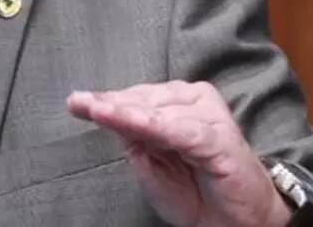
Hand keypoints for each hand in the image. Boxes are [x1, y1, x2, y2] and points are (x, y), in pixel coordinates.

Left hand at [66, 81, 292, 226]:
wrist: (237, 223)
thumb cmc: (196, 191)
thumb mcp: (152, 164)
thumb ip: (134, 139)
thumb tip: (108, 115)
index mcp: (176, 104)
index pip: (134, 97)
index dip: (105, 99)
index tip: (75, 101)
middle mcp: (193, 101)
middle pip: (142, 98)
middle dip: (110, 103)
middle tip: (79, 103)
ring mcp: (207, 115)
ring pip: (156, 110)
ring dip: (125, 111)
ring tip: (95, 109)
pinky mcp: (217, 137)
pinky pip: (176, 129)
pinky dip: (150, 125)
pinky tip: (127, 122)